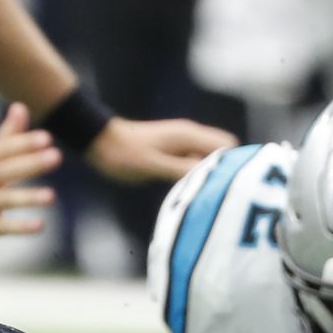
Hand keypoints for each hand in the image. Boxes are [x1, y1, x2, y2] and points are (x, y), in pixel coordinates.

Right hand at [0, 105, 59, 253]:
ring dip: (27, 198)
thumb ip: (7, 137)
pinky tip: (40, 225)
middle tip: (56, 157)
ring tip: (51, 197)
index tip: (47, 138)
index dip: (24, 143)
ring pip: (3, 200)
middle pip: (4, 171)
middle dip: (30, 164)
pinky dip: (19, 227)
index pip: (4, 149)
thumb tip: (20, 106)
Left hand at [85, 117, 234, 184]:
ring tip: (201, 197)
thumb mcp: (153, 166)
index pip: (228, 145)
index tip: (229, 187)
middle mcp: (189, 136)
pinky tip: (187, 193)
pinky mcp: (173, 153)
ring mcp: (182, 144)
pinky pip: (194, 164)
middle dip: (224, 172)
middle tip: (215, 196)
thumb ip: (183, 170)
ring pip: (208, 160)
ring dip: (208, 176)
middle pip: (223, 152)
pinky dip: (195, 176)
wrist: (99, 142)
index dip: (233, 166)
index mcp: (189, 136)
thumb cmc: (123, 154)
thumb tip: (214, 177)